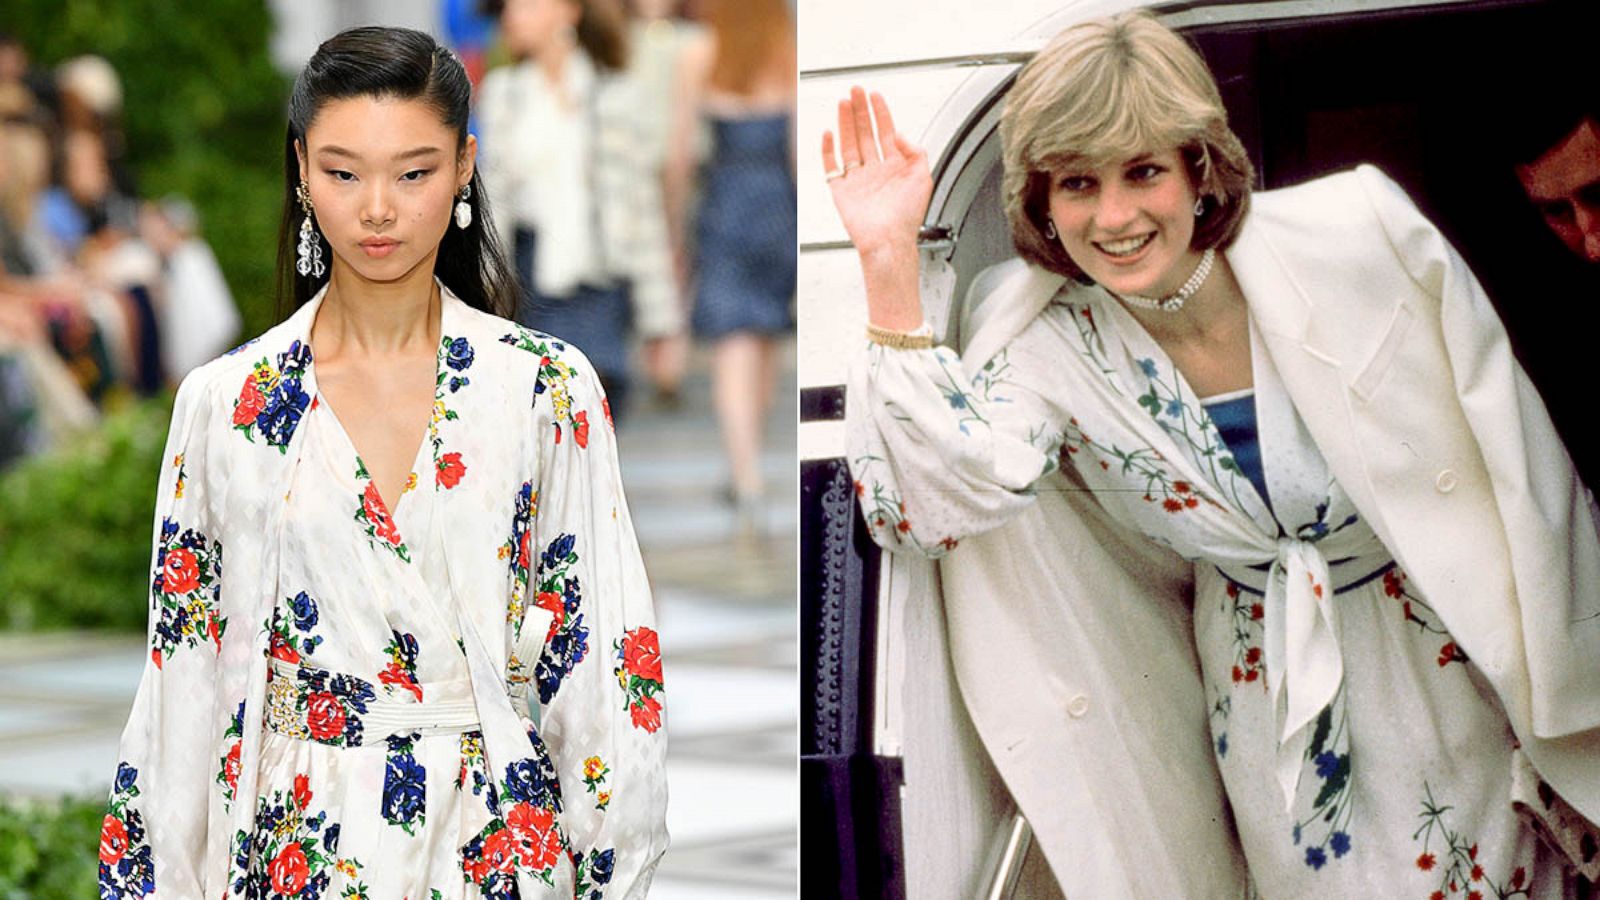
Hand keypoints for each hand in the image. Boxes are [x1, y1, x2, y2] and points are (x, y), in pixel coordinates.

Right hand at [822, 88, 931, 257]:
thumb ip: (915, 152)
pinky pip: (831, 167)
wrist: (888, 241)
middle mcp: (876, 171)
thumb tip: (899, 134)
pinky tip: (828, 134)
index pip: (886, 132)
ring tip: (843, 103)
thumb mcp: (923, 178)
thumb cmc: (906, 218)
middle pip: (865, 133)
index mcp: (895, 167)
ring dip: (846, 122)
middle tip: (856, 91)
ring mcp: (857, 180)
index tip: (875, 96)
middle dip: (861, 110)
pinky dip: (827, 150)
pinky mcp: (841, 191)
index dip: (881, 112)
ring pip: (849, 144)